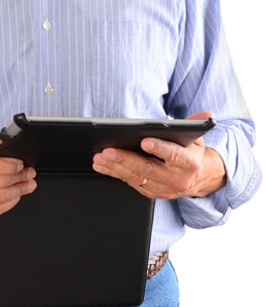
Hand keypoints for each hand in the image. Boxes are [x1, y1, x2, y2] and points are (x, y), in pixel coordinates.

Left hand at [92, 111, 225, 198]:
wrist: (201, 178)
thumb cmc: (193, 153)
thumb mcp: (198, 137)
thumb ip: (196, 124)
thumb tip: (206, 113)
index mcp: (190, 163)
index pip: (174, 155)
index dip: (160, 148)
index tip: (144, 141)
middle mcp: (177, 179)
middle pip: (148, 169)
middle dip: (125, 159)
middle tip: (107, 151)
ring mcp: (163, 189)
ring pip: (136, 178)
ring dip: (115, 167)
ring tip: (99, 157)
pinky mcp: (152, 193)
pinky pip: (130, 182)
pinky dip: (115, 173)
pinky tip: (102, 165)